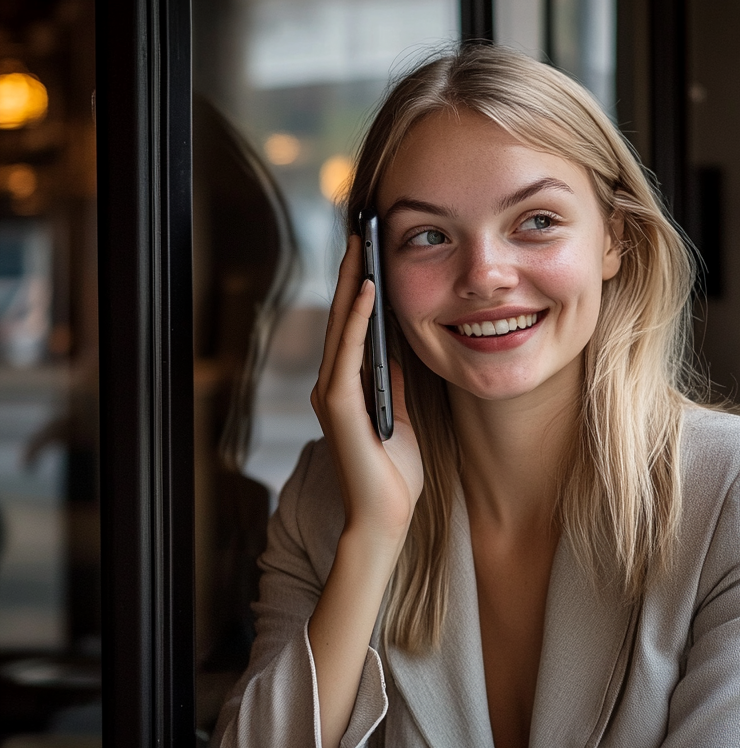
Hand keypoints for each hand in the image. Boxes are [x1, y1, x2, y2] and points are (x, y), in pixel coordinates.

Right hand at [312, 234, 423, 548]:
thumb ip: (391, 385)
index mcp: (347, 387)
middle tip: (361, 230)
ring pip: (338, 326)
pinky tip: (366, 289)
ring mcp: (331, 393)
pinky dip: (356, 319)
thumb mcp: (399, 417)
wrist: (386, 517)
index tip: (371, 251)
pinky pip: (347, 352)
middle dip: (350, 272)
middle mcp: (332, 385)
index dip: (359, 287)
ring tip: (360, 244)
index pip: (351, 326)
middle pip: (340, 317)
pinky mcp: (338, 404)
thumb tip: (395, 354)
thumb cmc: (393, 474)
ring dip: (350, 283)